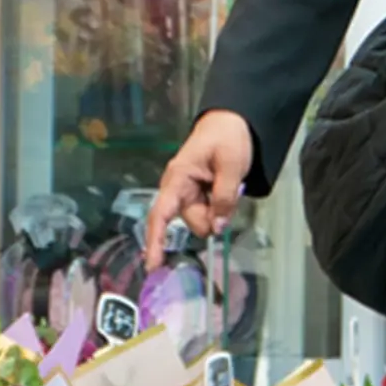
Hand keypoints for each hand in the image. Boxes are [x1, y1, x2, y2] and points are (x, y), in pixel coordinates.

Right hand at [143, 110, 255, 270]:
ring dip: (219, 210)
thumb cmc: (227, 137)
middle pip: (193, 220)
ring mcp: (187, 192)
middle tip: (231, 192)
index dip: (155, 240)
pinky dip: (220, 206)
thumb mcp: (231, 165)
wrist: (232, 121)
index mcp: (178, 178)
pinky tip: (227, 188)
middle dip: (213, 216)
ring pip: (203, 218)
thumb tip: (217, 227)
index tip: (152, 265)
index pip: (161, 214)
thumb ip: (224, 197)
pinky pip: (209, 210)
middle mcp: (177, 188)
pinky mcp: (198, 193)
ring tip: (229, 183)